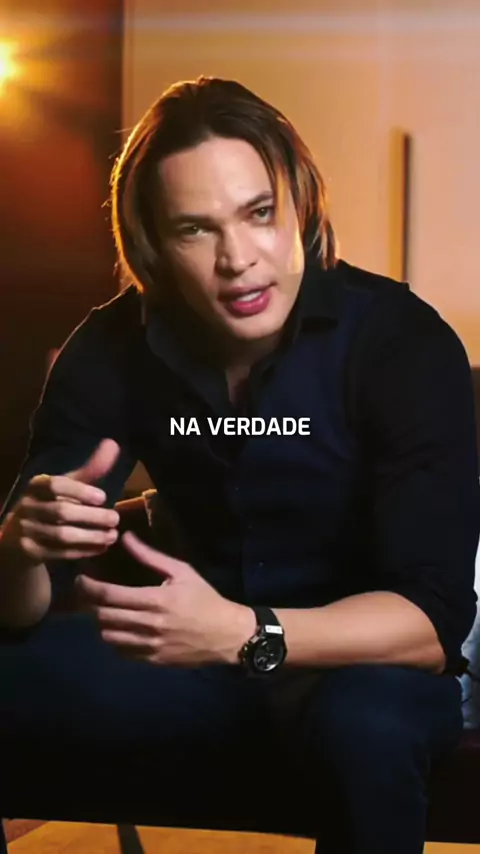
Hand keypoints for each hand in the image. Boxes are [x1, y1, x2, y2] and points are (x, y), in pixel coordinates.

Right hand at [0, 439, 120, 568]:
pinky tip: (102, 548)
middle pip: (61, 512)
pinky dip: (83, 551)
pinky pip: (59, 553)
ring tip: (113, 535)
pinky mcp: (30, 552)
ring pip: (61, 535)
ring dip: (91, 536)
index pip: (54, 484)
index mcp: (36, 486)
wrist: (19, 537)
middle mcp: (28, 506)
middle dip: (92, 517)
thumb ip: (90, 469)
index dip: (79, 491)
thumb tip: (113, 444)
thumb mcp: (67, 486)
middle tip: (116, 518)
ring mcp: (27, 531)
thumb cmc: (50, 504)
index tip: (104, 497)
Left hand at [76, 531, 255, 666]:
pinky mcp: (152, 660)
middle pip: (103, 616)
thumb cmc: (204, 599)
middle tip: (89, 594)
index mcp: (155, 600)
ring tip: (106, 610)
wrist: (227, 635)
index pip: (109, 595)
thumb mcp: (181, 572)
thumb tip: (126, 538)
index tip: (81, 579)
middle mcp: (148, 625)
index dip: (88, 587)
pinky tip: (122, 628)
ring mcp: (149, 646)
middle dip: (90, 604)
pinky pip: (121, 652)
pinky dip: (116, 639)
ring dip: (102, 623)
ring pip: (109, 636)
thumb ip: (150, 557)